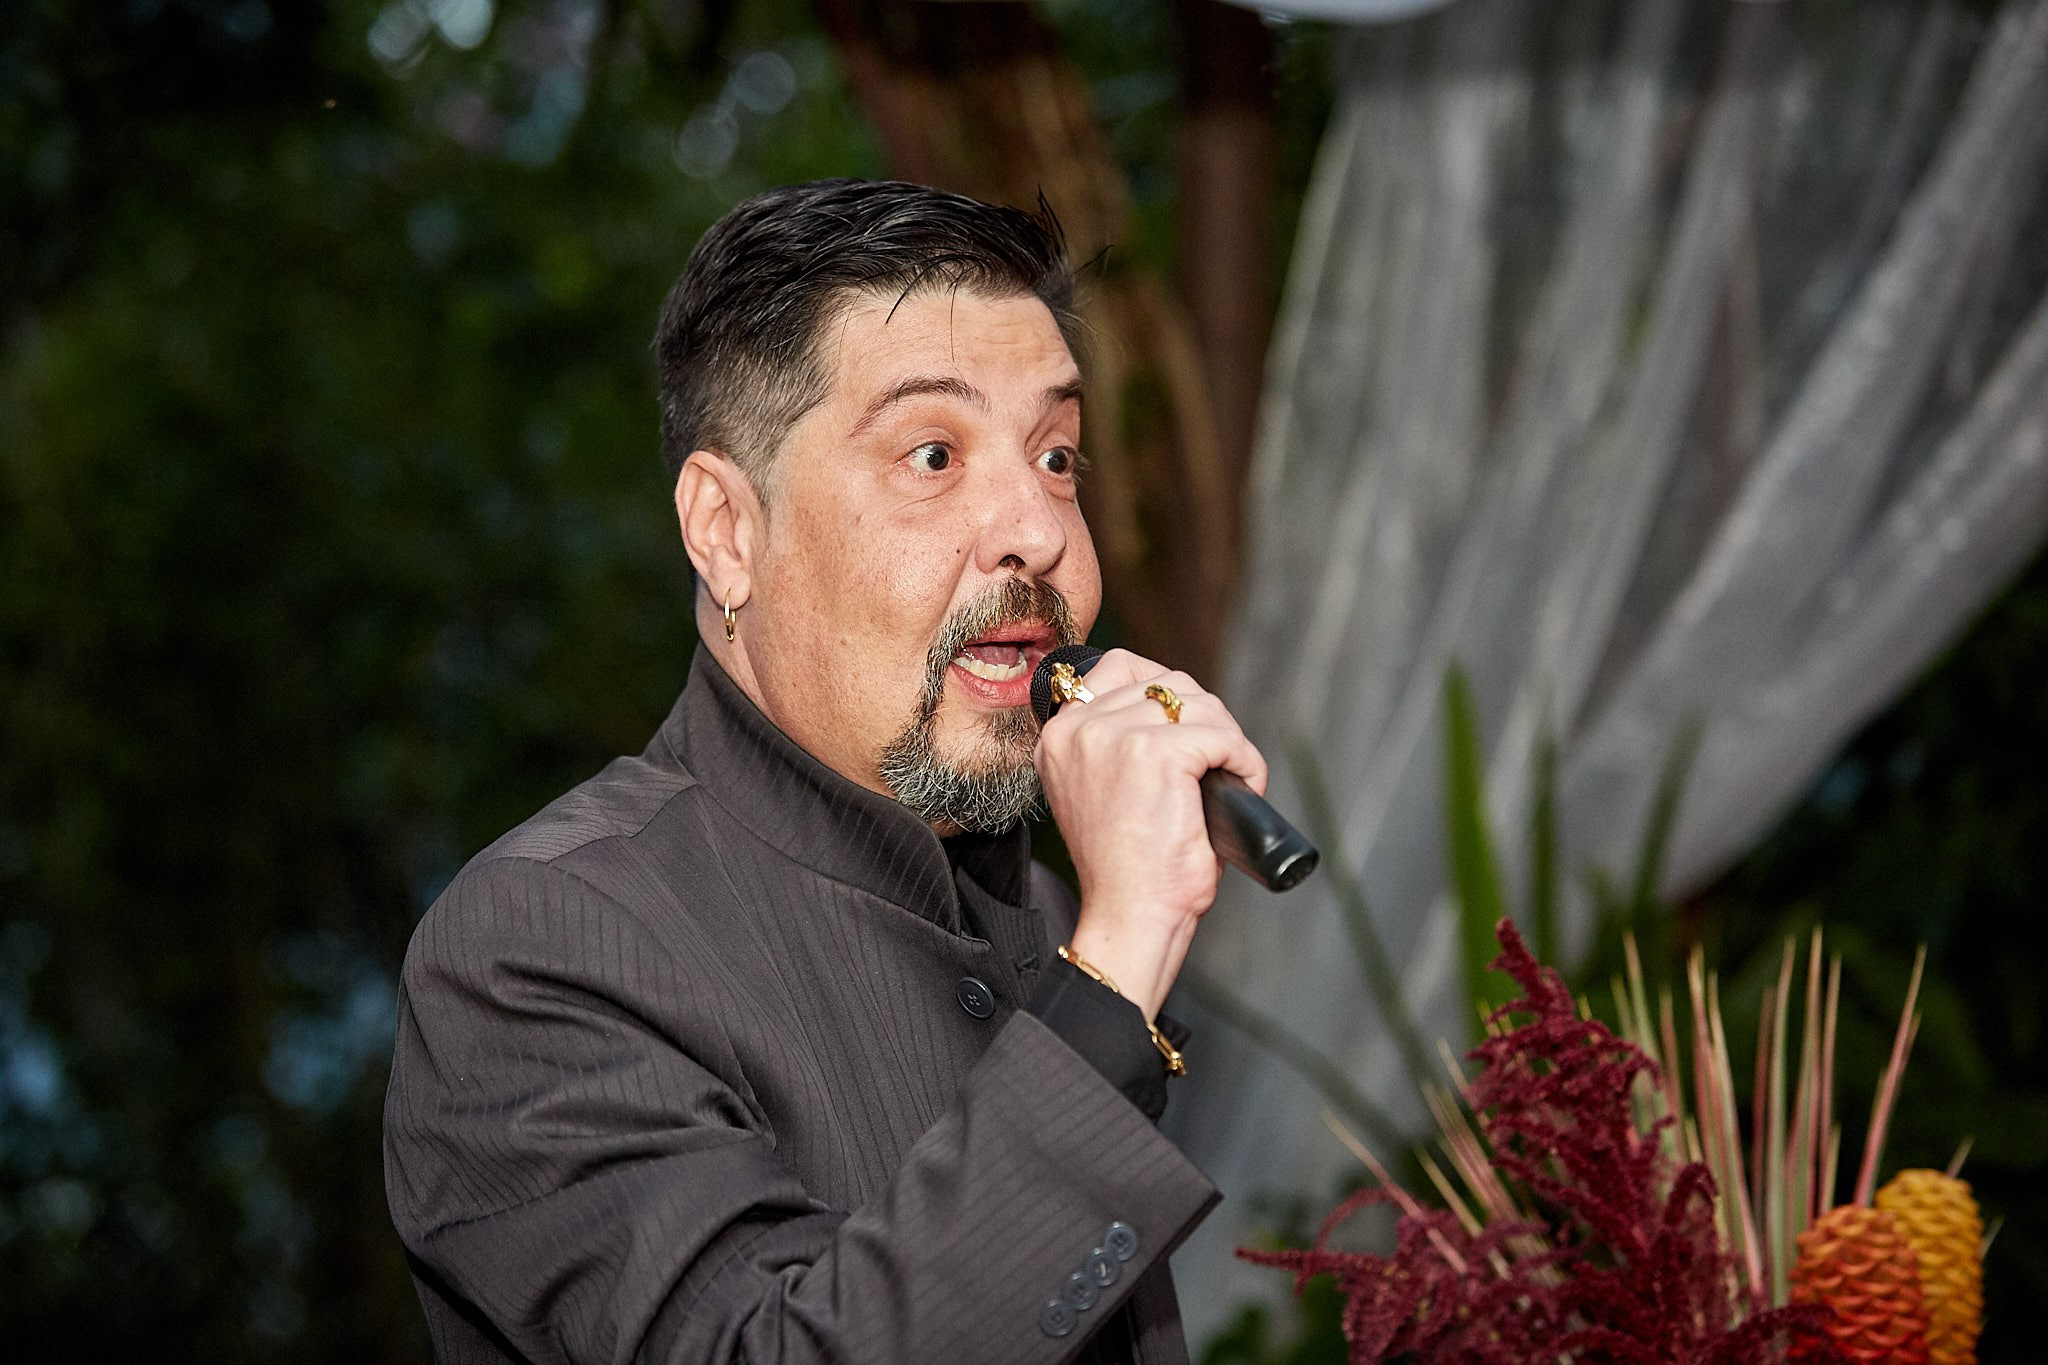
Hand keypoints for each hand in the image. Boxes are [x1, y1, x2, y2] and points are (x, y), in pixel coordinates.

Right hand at [1033, 650, 1267, 1019]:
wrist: (1130, 917)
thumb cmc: (1126, 869)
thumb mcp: (1102, 790)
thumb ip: (1116, 744)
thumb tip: (1175, 704)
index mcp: (1058, 735)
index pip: (1120, 667)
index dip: (1165, 691)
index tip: (1189, 729)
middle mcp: (1078, 728)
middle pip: (1167, 682)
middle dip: (1204, 719)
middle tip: (1218, 766)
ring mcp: (1116, 737)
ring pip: (1199, 705)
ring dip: (1227, 741)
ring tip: (1232, 781)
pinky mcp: (1157, 754)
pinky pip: (1223, 736)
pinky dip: (1245, 761)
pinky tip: (1243, 789)